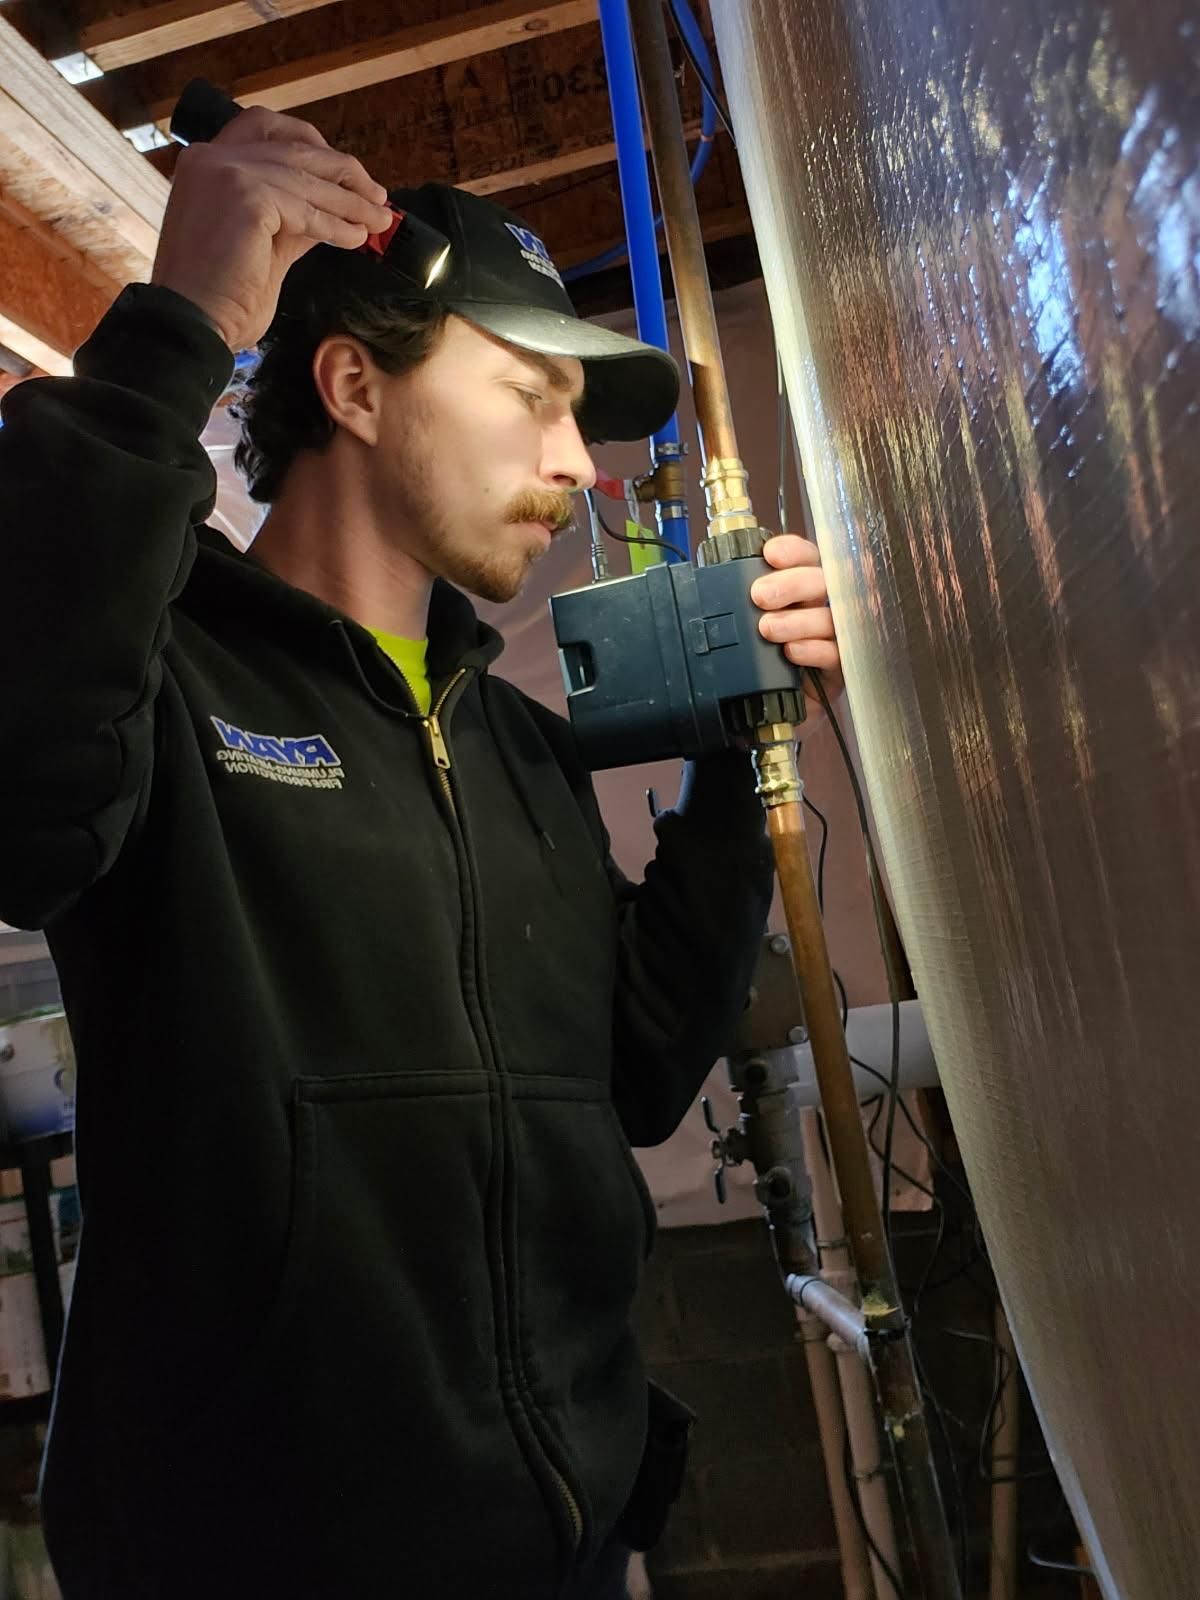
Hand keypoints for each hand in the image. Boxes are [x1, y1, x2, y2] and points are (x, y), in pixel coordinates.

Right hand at [150, 105, 393, 351]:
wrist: (190, 325)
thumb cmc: (219, 297)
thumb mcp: (262, 245)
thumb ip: (290, 218)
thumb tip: (331, 208)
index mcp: (207, 164)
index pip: (263, 127)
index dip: (307, 141)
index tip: (340, 167)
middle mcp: (212, 157)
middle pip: (293, 148)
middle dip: (341, 171)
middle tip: (377, 195)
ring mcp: (226, 172)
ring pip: (305, 179)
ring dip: (350, 202)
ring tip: (379, 221)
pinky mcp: (246, 196)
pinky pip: (305, 209)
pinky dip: (336, 224)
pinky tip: (357, 238)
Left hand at [750, 534, 843, 708]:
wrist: (760, 714)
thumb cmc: (754, 666)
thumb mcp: (741, 631)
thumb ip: (737, 606)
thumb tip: (713, 585)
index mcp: (796, 591)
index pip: (805, 558)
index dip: (793, 551)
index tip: (770, 554)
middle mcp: (818, 609)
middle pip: (821, 582)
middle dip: (791, 584)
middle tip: (760, 596)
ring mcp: (831, 639)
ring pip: (829, 618)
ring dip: (797, 620)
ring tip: (768, 630)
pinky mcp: (836, 671)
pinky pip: (836, 654)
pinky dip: (814, 649)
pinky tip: (792, 652)